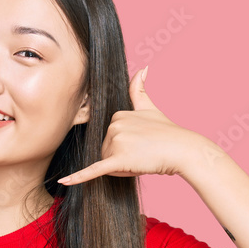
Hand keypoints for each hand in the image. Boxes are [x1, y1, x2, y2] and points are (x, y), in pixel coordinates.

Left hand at [57, 66, 204, 184]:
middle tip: (144, 156)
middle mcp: (114, 125)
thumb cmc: (168, 133)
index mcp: (117, 115)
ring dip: (122, 169)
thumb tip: (144, 67)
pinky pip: (95, 170)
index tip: (142, 145)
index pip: (111, 140)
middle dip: (123, 159)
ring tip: (142, 162)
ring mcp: (116, 141)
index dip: (125, 147)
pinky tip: (65, 181)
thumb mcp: (150, 107)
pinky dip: (79, 177)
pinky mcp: (118, 159)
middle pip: (107, 152)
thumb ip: (140, 89)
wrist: (182, 149)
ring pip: (107, 163)